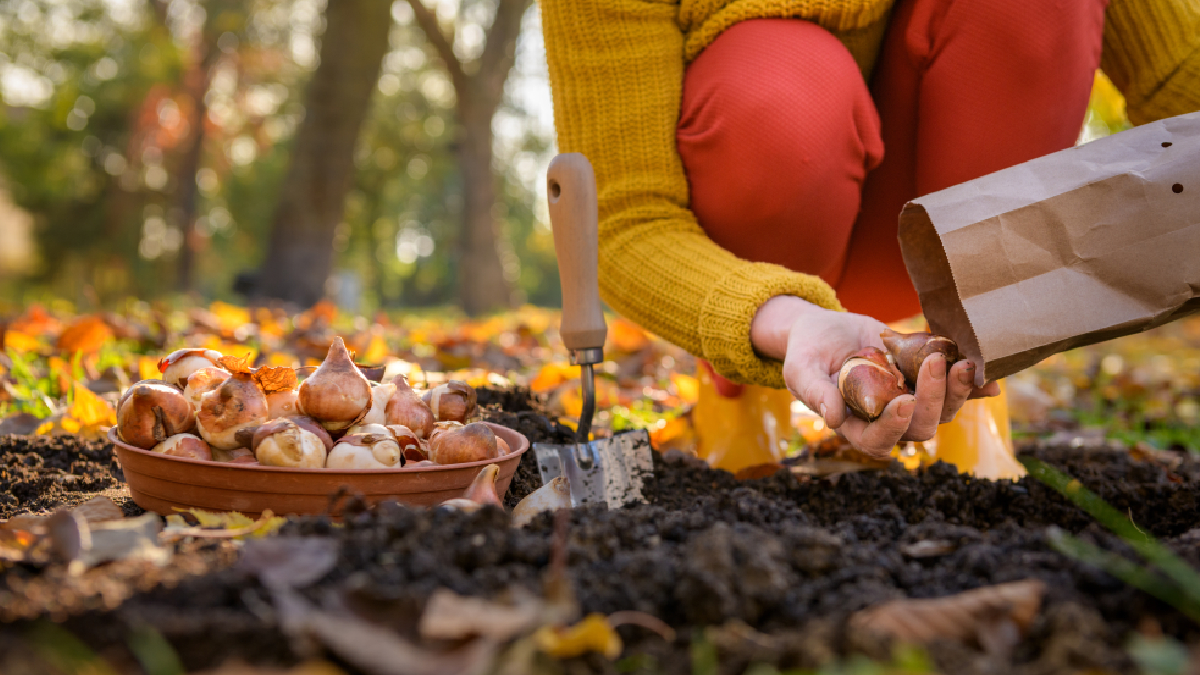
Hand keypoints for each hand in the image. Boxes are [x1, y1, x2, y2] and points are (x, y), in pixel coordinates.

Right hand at [750, 296, 999, 457]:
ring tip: (963, 363)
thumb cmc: (807, 352)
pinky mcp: (924, 380)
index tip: (903, 402)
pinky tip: (990, 380)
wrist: (825, 330)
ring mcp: (909, 400)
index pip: (877, 440)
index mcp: (854, 425)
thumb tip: (833, 417)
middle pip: (919, 428)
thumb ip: (814, 392)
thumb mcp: (801, 369)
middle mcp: (887, 419)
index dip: (893, 427)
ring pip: (942, 412)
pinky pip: (954, 390)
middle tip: (934, 364)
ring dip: (956, 392)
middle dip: (932, 400)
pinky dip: (974, 387)